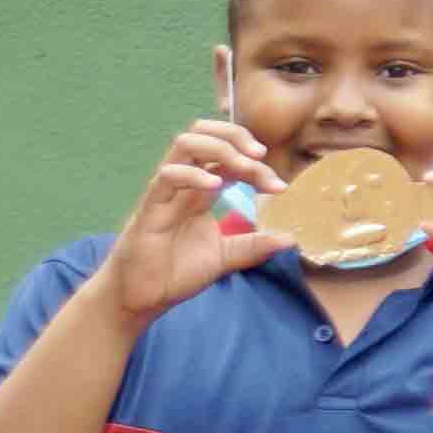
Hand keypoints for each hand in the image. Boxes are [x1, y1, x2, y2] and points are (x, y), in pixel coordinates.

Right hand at [100, 119, 296, 318]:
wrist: (141, 298)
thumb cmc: (175, 273)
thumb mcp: (225, 257)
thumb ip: (254, 246)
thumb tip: (291, 239)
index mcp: (199, 191)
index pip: (227, 157)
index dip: (255, 163)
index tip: (279, 187)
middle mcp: (182, 185)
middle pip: (202, 135)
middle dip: (235, 136)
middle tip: (261, 156)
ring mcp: (164, 193)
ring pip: (184, 145)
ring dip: (219, 148)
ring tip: (246, 166)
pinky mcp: (149, 209)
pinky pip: (167, 178)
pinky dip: (193, 175)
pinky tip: (217, 185)